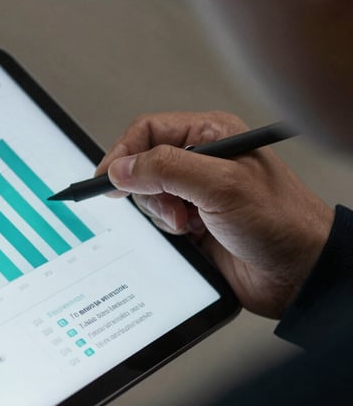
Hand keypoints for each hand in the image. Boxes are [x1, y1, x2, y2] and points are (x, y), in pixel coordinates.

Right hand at [97, 111, 333, 317]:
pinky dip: (168, 230)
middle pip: (143, 165)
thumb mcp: (220, 187)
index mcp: (212, 136)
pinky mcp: (194, 221)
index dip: (124, 153)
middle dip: (148, 190)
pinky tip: (194, 236)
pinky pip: (160, 221)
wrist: (298, 274)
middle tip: (169, 207)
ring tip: (189, 224)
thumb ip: (166, 170)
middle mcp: (203, 160)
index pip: (149, 131)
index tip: (106, 178)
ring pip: (148, 196)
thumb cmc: (281, 222)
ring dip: (161, 214)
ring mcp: (197, 192)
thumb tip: (122, 168)